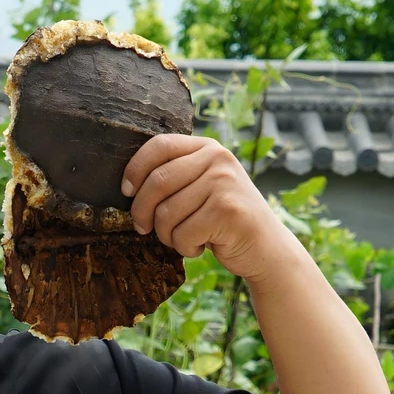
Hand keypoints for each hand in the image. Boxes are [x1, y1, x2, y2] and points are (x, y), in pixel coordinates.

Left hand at [121, 135, 292, 283]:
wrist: (266, 247)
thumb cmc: (221, 219)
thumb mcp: (201, 187)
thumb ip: (174, 176)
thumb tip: (126, 186)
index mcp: (207, 148)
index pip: (159, 145)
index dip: (135, 169)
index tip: (126, 191)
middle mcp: (218, 159)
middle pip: (156, 182)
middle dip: (142, 212)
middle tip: (143, 228)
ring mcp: (225, 183)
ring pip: (166, 213)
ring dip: (166, 235)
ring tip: (184, 237)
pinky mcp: (228, 211)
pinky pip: (183, 233)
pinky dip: (185, 248)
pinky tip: (202, 246)